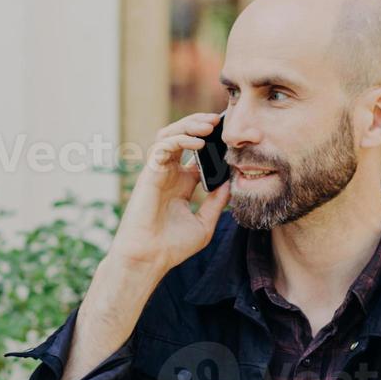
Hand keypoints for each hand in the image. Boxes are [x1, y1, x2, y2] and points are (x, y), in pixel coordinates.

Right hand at [110, 112, 231, 273]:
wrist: (149, 259)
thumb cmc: (172, 247)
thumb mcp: (204, 224)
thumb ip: (216, 202)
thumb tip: (231, 183)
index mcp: (181, 184)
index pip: (196, 153)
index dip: (211, 141)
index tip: (230, 136)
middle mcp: (169, 175)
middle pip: (182, 137)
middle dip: (200, 124)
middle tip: (221, 120)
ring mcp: (158, 173)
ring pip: (169, 135)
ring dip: (189, 126)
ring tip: (209, 124)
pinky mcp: (149, 174)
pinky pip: (163, 147)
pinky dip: (180, 140)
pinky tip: (198, 143)